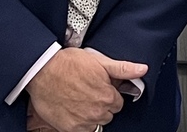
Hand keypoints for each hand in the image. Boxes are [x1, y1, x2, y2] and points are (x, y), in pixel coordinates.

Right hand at [27, 47, 147, 131]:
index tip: (101, 88)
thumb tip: (143, 69)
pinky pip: (82, 131)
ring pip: (95, 124)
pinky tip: (73, 109)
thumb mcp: (100, 61)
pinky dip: (80, 123)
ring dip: (91, 115)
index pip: (118, 103)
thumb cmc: (70, 63)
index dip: (110, 94)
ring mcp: (82, 122)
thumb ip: (123, 69)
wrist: (43, 71)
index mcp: (107, 96)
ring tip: (81, 100)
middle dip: (102, 104)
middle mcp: (96, 112)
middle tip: (90, 92)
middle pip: (107, 114)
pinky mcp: (68, 128)